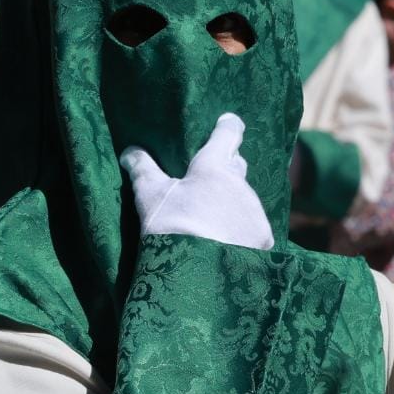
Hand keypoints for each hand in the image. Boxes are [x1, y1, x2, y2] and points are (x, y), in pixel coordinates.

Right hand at [120, 114, 274, 249]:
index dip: (229, 127)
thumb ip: (142, 168)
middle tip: (213, 176)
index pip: (228, 134)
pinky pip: (254, 225)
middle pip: (237, 166)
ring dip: (234, 202)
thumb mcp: (149, 195)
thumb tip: (129, 150)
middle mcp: (240, 184)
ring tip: (216, 217)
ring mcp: (254, 211)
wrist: (198, 272)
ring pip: (246, 197)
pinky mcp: (263, 237)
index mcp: (214, 166)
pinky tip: (229, 239)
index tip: (230, 122)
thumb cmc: (171, 226)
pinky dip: (243, 229)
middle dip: (229, 167)